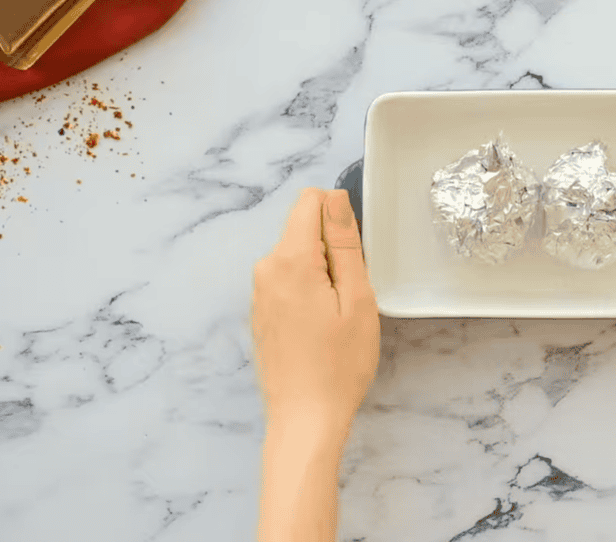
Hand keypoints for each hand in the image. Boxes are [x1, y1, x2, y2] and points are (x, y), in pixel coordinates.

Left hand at [250, 187, 380, 435]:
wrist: (305, 418)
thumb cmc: (339, 363)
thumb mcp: (356, 298)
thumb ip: (344, 243)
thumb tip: (335, 198)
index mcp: (290, 260)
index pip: (310, 202)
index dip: (339, 217)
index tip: (354, 257)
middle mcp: (265, 269)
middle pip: (304, 230)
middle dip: (332, 250)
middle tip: (351, 296)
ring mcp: (258, 292)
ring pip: (298, 256)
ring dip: (322, 273)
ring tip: (338, 316)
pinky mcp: (260, 312)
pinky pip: (288, 281)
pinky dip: (309, 292)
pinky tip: (321, 328)